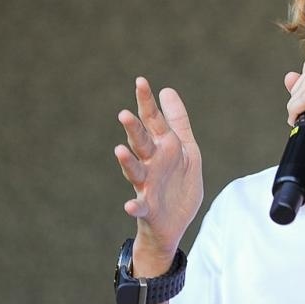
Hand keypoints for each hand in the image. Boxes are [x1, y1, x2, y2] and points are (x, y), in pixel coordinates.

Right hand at [114, 78, 202, 266]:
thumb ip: (177, 121)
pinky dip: (134, 206)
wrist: (175, 222)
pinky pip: (139, 207)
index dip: (146, 102)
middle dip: (134, 130)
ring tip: (119, 150)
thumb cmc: (177, 183)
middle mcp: (151, 163)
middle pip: (141, 143)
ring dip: (126, 161)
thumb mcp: (186, 148)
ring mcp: (147, 185)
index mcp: (162, 147)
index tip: (141, 81)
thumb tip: (166, 89)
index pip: (153, 121)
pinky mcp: (148, 208)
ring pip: (134, 170)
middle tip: (125, 114)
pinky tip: (129, 205)